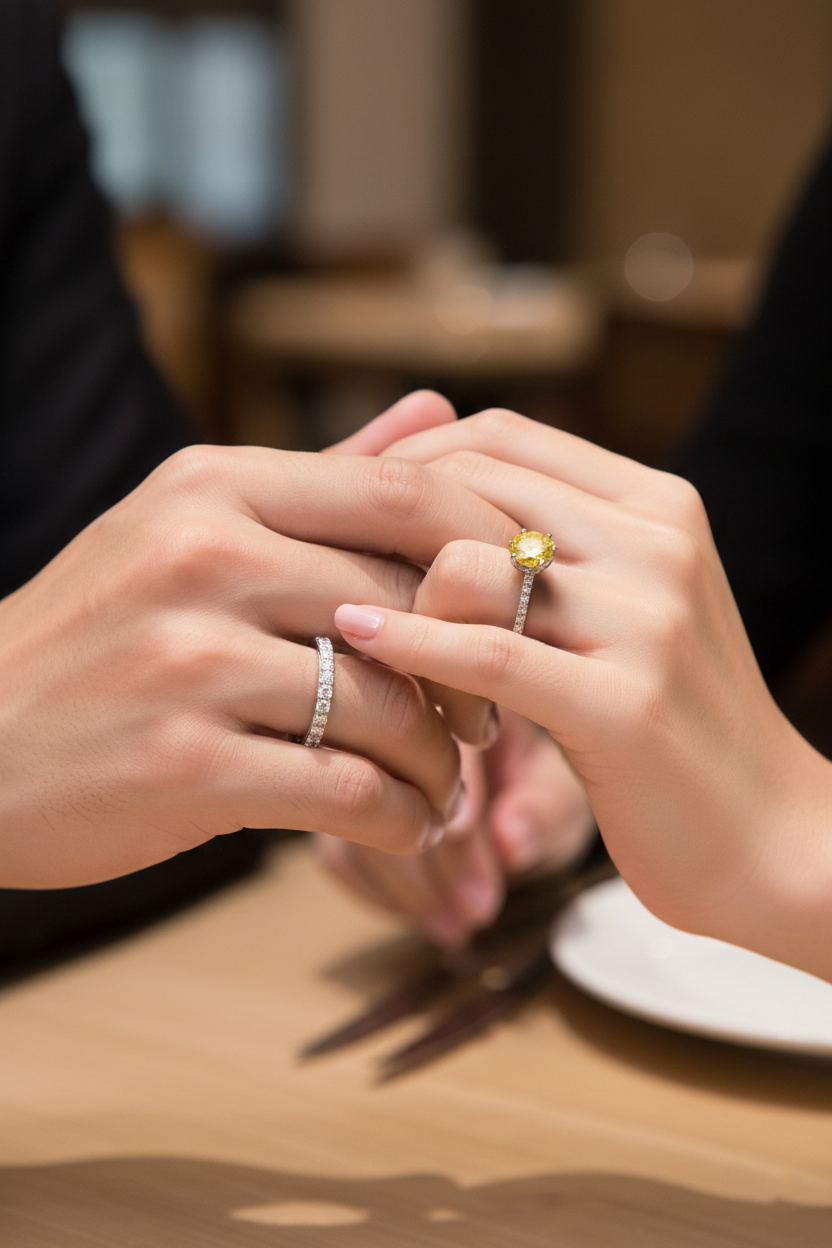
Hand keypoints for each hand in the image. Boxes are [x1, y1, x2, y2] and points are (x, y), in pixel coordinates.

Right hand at [0, 436, 518, 887]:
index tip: (516, 607)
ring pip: (388, 708)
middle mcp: (202, 558)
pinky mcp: (181, 764)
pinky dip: (397, 814)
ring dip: (440, 761)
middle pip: (408, 606)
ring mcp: (187, 662)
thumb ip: (323, 474)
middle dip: (474, 672)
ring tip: (443, 782)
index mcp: (214, 486)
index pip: (403, 492)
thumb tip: (437, 407)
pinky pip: (344, 791)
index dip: (488, 550)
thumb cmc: (99, 633)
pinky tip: (403, 821)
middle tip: (487, 717)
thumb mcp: (189, 522)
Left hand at [334, 409, 831, 979]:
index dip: (408, 460)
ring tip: (380, 647)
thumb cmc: (673, 724)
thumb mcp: (628, 610)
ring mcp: (646, 621)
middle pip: (473, 485)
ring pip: (470, 562)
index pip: (502, 437)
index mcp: (659, 506)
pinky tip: (362, 640)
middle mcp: (658, 544)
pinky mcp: (624, 705)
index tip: (346, 504)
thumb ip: (554, 548)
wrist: (770, 836)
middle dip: (379, 521)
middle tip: (323, 564)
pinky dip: (412, 646)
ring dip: (402, 599)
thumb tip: (431, 493)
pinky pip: (487, 654)